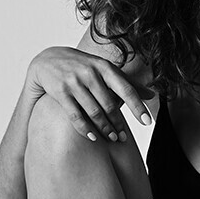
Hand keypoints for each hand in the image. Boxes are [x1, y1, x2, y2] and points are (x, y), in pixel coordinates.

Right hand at [26, 47, 152, 143]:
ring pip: (94, 111)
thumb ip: (127, 83)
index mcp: (104, 67)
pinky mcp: (60, 92)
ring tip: (112, 139)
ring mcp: (74, 82)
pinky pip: (75, 115)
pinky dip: (85, 128)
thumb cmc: (82, 66)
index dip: (137, 106)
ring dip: (105, 128)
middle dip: (118, 123)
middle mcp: (90, 73)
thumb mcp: (104, 70)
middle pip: (110, 104)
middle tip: (124, 138)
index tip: (147, 122)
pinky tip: (93, 137)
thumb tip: (153, 94)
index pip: (126, 89)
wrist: (47, 59)